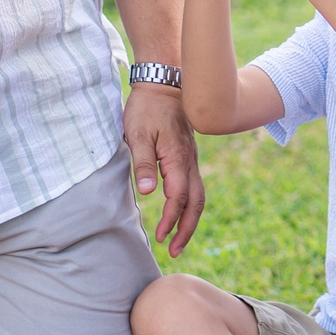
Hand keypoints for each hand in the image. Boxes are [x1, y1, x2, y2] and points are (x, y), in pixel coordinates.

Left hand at [125, 82, 203, 255]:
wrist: (163, 83)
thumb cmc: (146, 108)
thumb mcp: (137, 133)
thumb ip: (142, 163)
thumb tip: (148, 193)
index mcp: (178, 158)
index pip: (178, 198)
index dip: (170, 220)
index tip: (159, 237)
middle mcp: (189, 161)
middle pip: (196, 203)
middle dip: (187, 230)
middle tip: (173, 251)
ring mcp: (191, 159)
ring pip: (198, 196)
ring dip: (190, 220)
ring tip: (178, 239)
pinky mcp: (188, 156)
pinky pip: (194, 186)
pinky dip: (190, 206)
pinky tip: (180, 213)